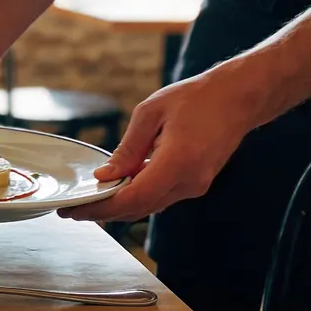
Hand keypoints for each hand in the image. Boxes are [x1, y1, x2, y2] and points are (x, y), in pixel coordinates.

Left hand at [57, 67, 259, 222]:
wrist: (238, 97)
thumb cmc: (197, 97)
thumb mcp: (151, 113)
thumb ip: (127, 148)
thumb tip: (105, 176)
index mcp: (178, 162)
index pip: (132, 199)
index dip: (100, 208)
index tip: (74, 210)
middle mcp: (189, 182)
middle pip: (137, 209)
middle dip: (102, 212)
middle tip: (71, 210)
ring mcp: (195, 186)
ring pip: (148, 206)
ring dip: (117, 207)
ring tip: (87, 202)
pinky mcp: (195, 184)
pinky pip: (159, 197)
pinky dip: (135, 197)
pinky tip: (115, 190)